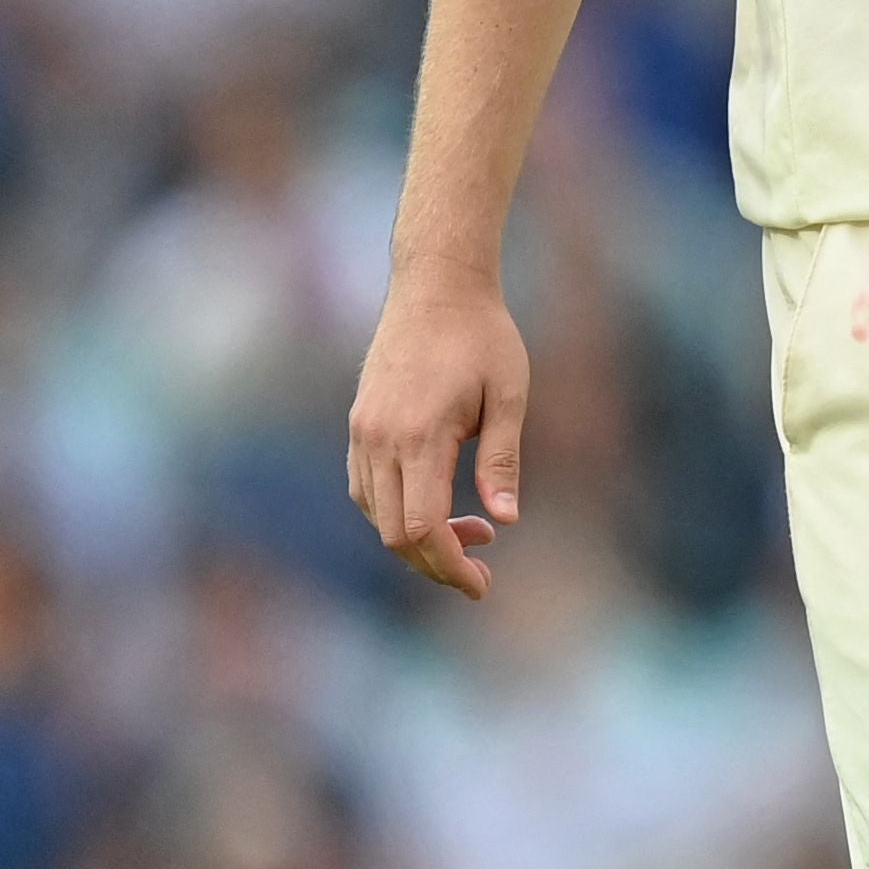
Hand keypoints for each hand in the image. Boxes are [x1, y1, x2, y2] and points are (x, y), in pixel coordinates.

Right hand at [346, 260, 529, 598]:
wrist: (436, 284)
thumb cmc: (484, 335)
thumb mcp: (509, 394)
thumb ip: (503, 460)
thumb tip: (506, 521)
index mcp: (419, 435)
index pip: (422, 528)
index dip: (449, 566)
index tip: (482, 584)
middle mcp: (379, 439)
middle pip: (394, 533)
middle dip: (436, 563)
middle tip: (482, 569)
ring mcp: (362, 432)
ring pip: (376, 514)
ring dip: (417, 537)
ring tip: (472, 529)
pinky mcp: (359, 425)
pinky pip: (367, 488)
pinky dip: (397, 510)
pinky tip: (437, 503)